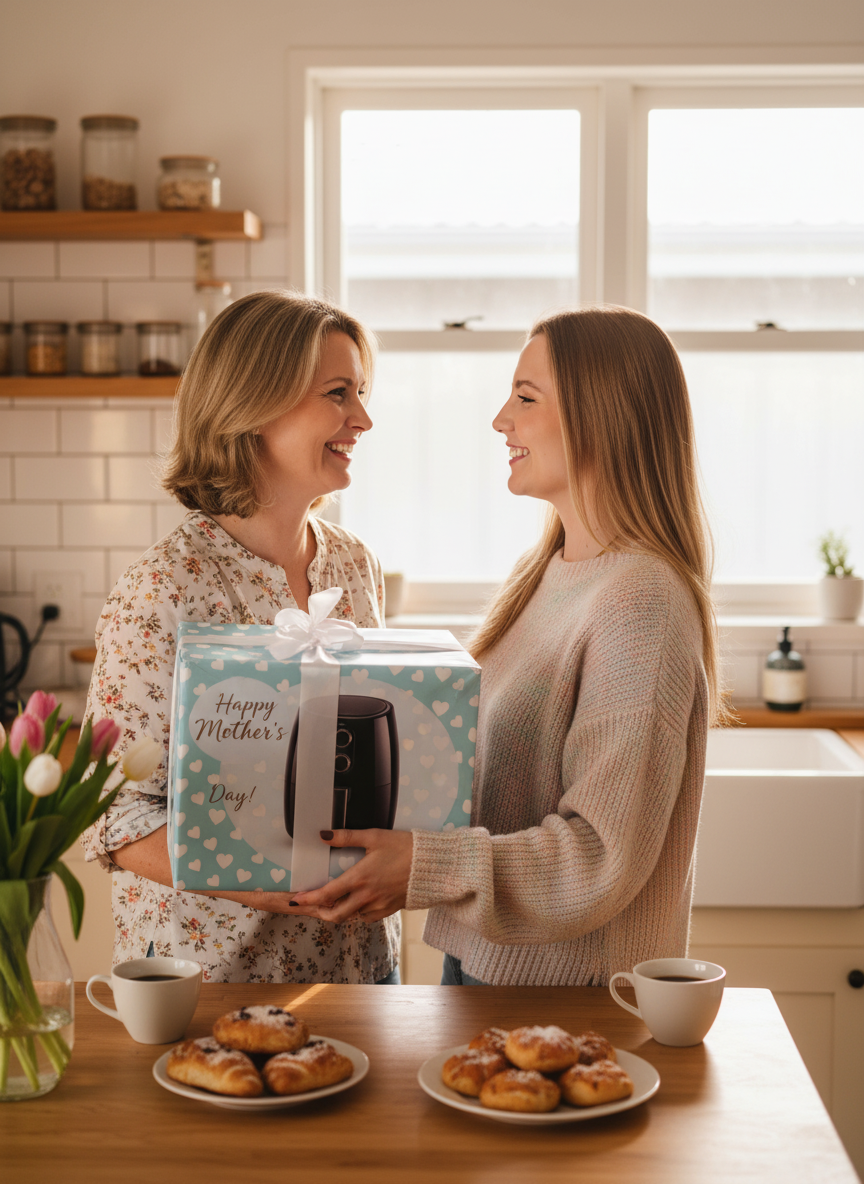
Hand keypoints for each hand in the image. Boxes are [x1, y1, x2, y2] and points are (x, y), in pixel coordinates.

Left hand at [287, 829, 412, 923]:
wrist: (432, 865)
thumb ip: (346, 837)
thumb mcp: (374, 837)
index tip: (296, 899)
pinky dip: (358, 913)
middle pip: (335, 915)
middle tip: (312, 906)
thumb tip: (323, 835)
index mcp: (359, 878)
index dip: (308, 899)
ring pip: (352, 917)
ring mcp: (378, 905)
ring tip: (333, 903)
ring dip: (339, 912)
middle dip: (320, 912)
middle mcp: (366, 896)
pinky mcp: (389, 909)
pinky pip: (367, 917)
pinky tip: (358, 903)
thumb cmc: (404, 847)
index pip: (326, 895)